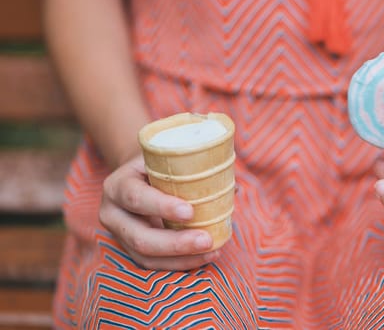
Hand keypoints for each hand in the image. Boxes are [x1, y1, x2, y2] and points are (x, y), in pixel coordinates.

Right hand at [99, 155, 219, 269]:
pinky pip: (154, 264)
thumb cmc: (160, 163)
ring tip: (212, 251)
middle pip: (140, 237)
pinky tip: (204, 258)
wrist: (139, 174)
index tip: (190, 212)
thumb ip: (194, 168)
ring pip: (146, 256)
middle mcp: (112, 213)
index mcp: (117, 184)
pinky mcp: (131, 250)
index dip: (162, 207)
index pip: (135, 197)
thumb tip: (232, 188)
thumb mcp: (168, 156)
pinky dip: (180, 263)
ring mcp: (119, 235)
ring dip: (182, 258)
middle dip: (176, 243)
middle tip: (207, 240)